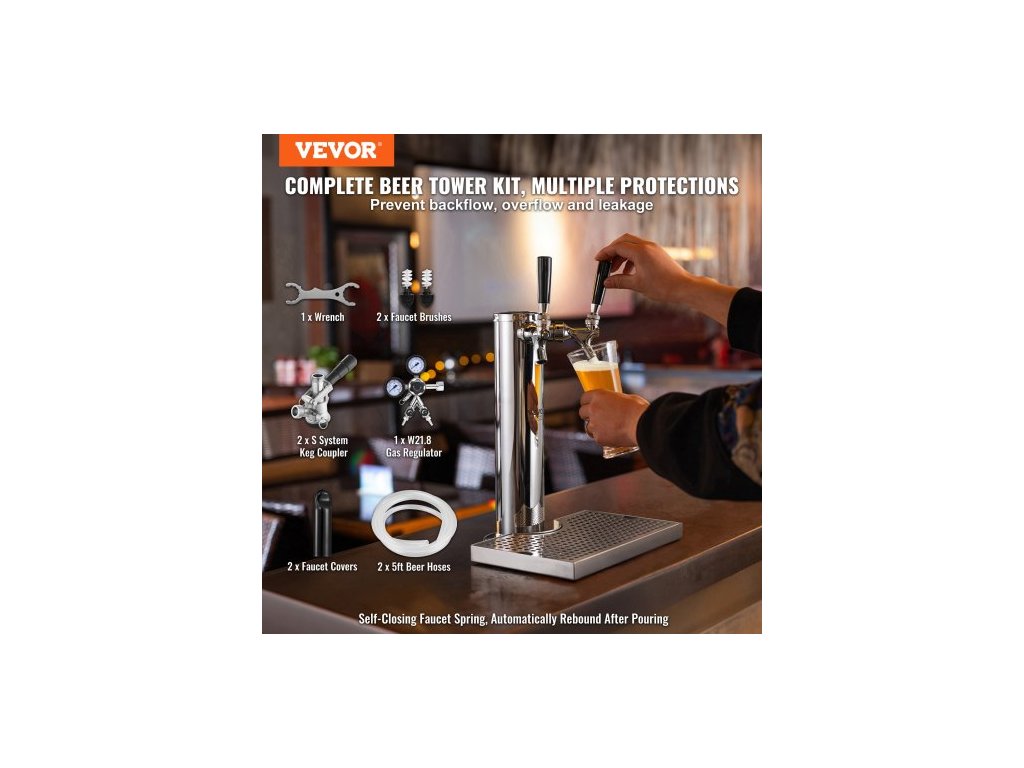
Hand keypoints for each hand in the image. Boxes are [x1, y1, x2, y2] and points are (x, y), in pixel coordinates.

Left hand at [578, 390, 648, 447]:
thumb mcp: (627, 397)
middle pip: (582, 412)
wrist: (642, 425)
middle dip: (588, 415)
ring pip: (588, 427)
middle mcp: (593, 409)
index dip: (587, 402)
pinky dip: (603, 437)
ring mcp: (595, 424)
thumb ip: (616, 399)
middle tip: (597, 417)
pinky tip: (613, 436)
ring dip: (595, 427)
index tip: (590, 405)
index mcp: (599, 396)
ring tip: (607, 429)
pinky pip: (597, 437)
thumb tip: (617, 402)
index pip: (584, 398)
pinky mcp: (599, 437)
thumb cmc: (638, 410)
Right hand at [596, 233, 737, 324]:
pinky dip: (631, 258)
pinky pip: (640, 250)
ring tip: (615, 271)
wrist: (683, 287)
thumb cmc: (663, 286)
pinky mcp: (657, 253)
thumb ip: (619, 281)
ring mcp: (653, 248)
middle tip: (605, 263)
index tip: (597, 260)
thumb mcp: (637, 285)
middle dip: (612, 251)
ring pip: (631, 245)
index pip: (617, 247)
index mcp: (640, 251)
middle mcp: (647, 246)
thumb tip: (606, 282)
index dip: (605, 253)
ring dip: (621, 255)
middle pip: (624, 241)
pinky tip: (628, 272)